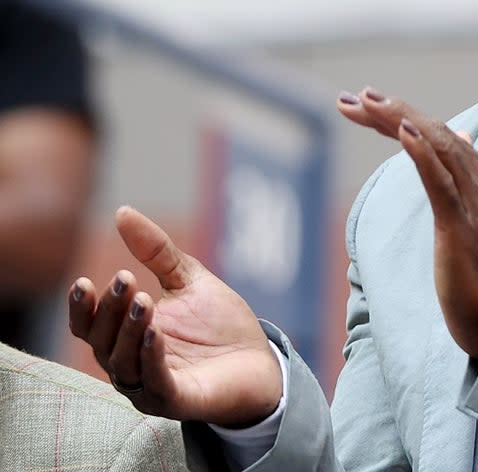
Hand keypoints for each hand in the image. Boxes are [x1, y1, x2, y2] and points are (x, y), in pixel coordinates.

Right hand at [67, 206, 282, 425]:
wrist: (260, 362)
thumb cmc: (219, 325)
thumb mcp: (188, 279)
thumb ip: (156, 251)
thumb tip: (122, 211)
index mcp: (124, 337)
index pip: (90, 325)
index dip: (83, 306)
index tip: (84, 281)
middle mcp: (128, 365)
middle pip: (102, 341)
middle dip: (110, 309)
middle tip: (125, 278)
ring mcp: (149, 386)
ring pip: (123, 362)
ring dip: (129, 330)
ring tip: (144, 301)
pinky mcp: (175, 401)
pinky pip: (154, 382)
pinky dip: (150, 357)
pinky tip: (155, 332)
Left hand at [339, 88, 477, 360]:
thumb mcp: (477, 217)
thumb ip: (466, 177)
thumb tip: (461, 136)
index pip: (441, 134)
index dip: (401, 116)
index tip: (363, 105)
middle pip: (436, 133)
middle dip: (392, 111)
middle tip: (352, 97)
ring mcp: (477, 203)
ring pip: (437, 147)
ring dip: (399, 120)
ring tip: (367, 102)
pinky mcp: (462, 226)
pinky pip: (440, 182)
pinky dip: (422, 152)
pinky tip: (402, 131)